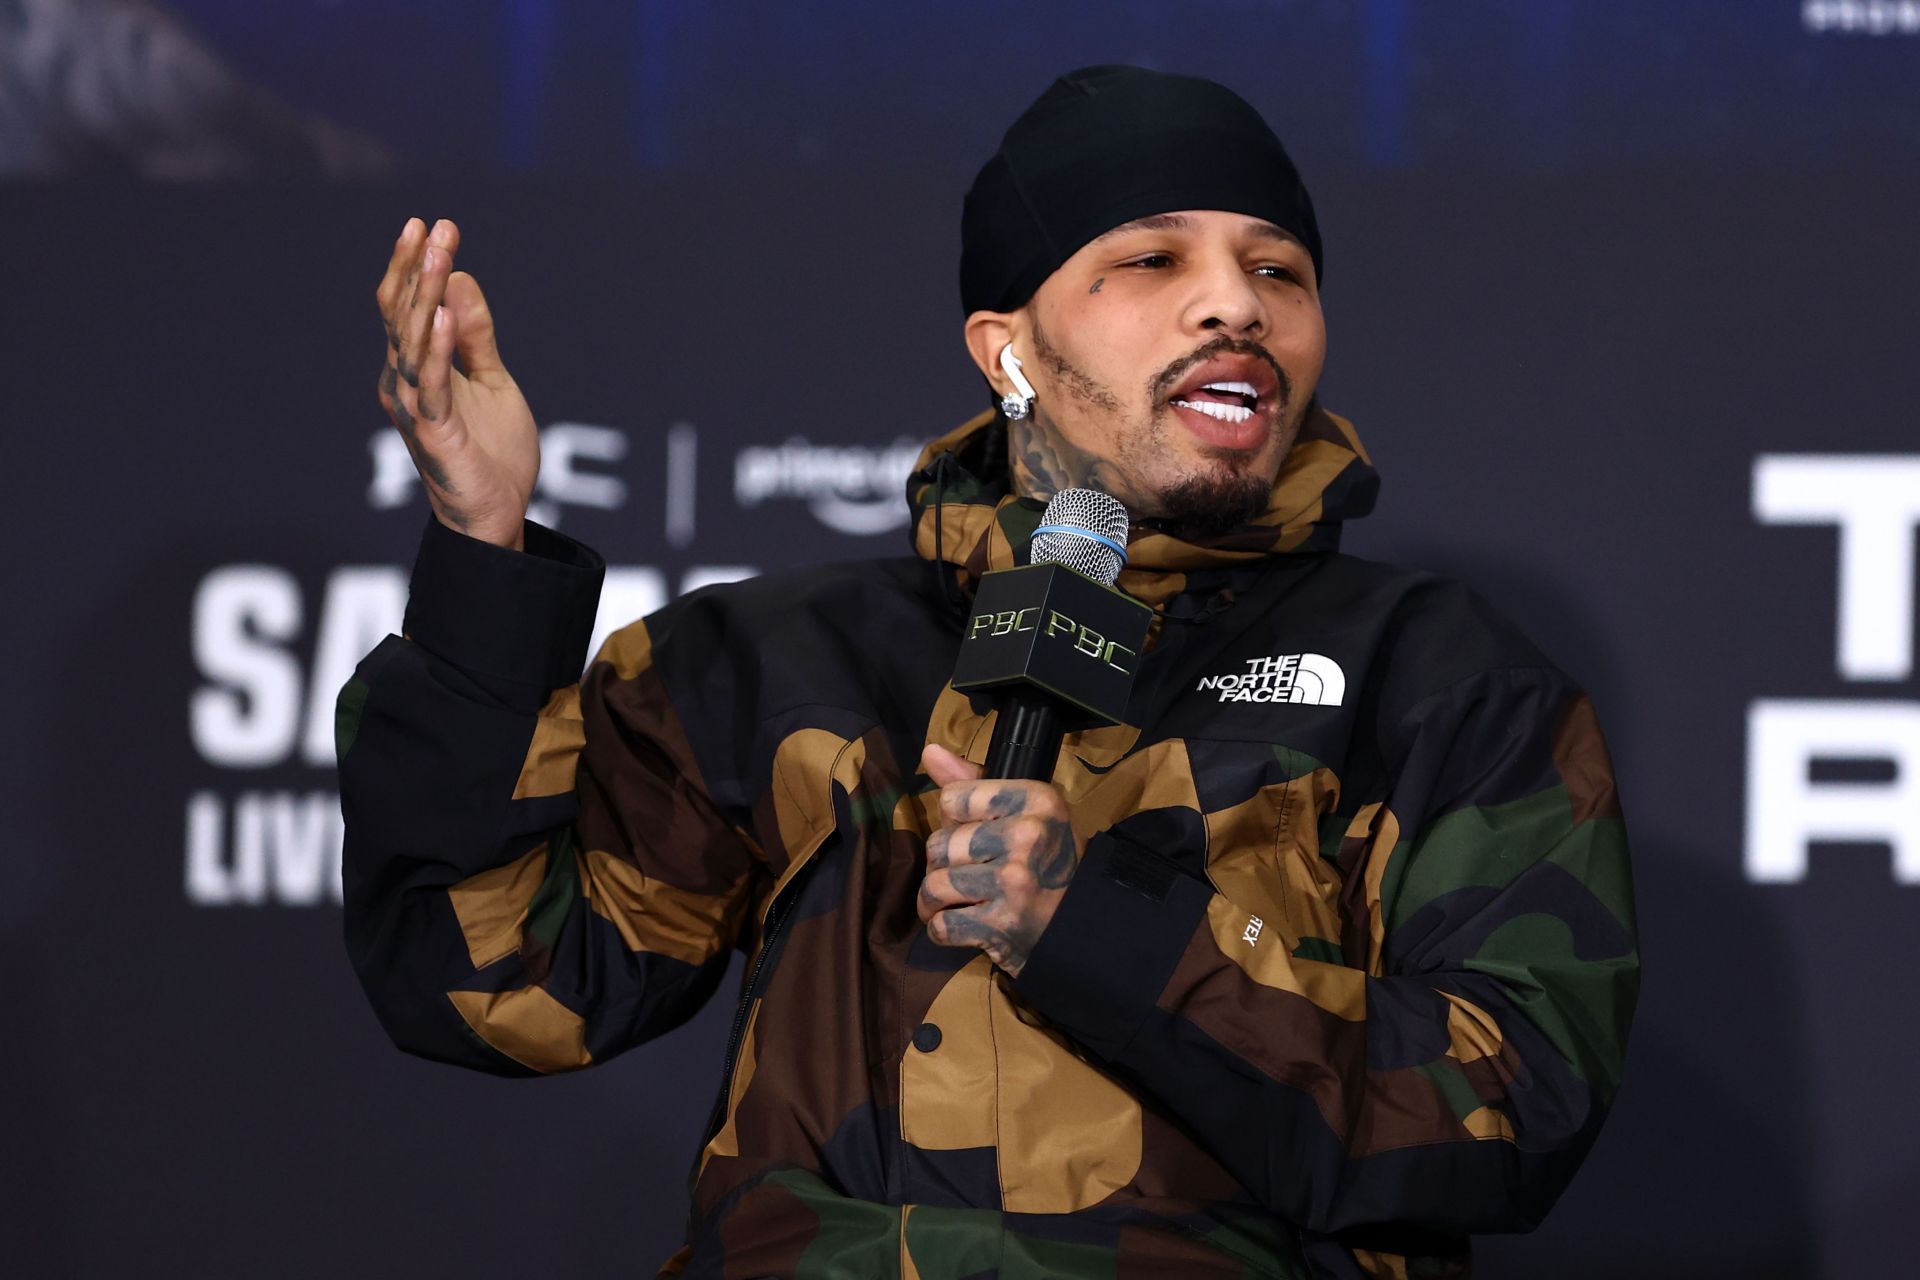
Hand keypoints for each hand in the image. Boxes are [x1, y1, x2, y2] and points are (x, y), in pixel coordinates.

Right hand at [374, 217, 538, 549]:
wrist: (497, 513)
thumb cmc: (490, 451)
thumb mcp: (491, 381)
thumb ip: (476, 336)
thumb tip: (460, 278)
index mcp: (415, 368)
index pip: (407, 307)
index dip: (415, 266)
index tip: (431, 224)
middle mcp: (404, 382)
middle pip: (401, 315)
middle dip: (417, 268)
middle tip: (433, 227)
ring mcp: (414, 407)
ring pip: (411, 341)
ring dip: (424, 295)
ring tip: (437, 254)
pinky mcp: (434, 432)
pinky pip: (430, 384)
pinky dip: (434, 349)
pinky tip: (440, 315)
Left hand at [916, 743, 1083, 976]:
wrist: (1083, 915)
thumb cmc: (1046, 857)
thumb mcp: (1025, 809)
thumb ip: (974, 781)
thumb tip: (929, 752)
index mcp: (1034, 799)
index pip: (953, 798)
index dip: (954, 818)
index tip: (973, 832)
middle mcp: (1026, 837)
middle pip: (939, 844)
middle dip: (942, 863)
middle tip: (964, 872)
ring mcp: (1013, 883)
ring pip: (934, 885)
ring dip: (934, 899)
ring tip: (952, 901)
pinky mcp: (1002, 925)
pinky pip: (941, 925)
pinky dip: (942, 929)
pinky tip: (960, 923)